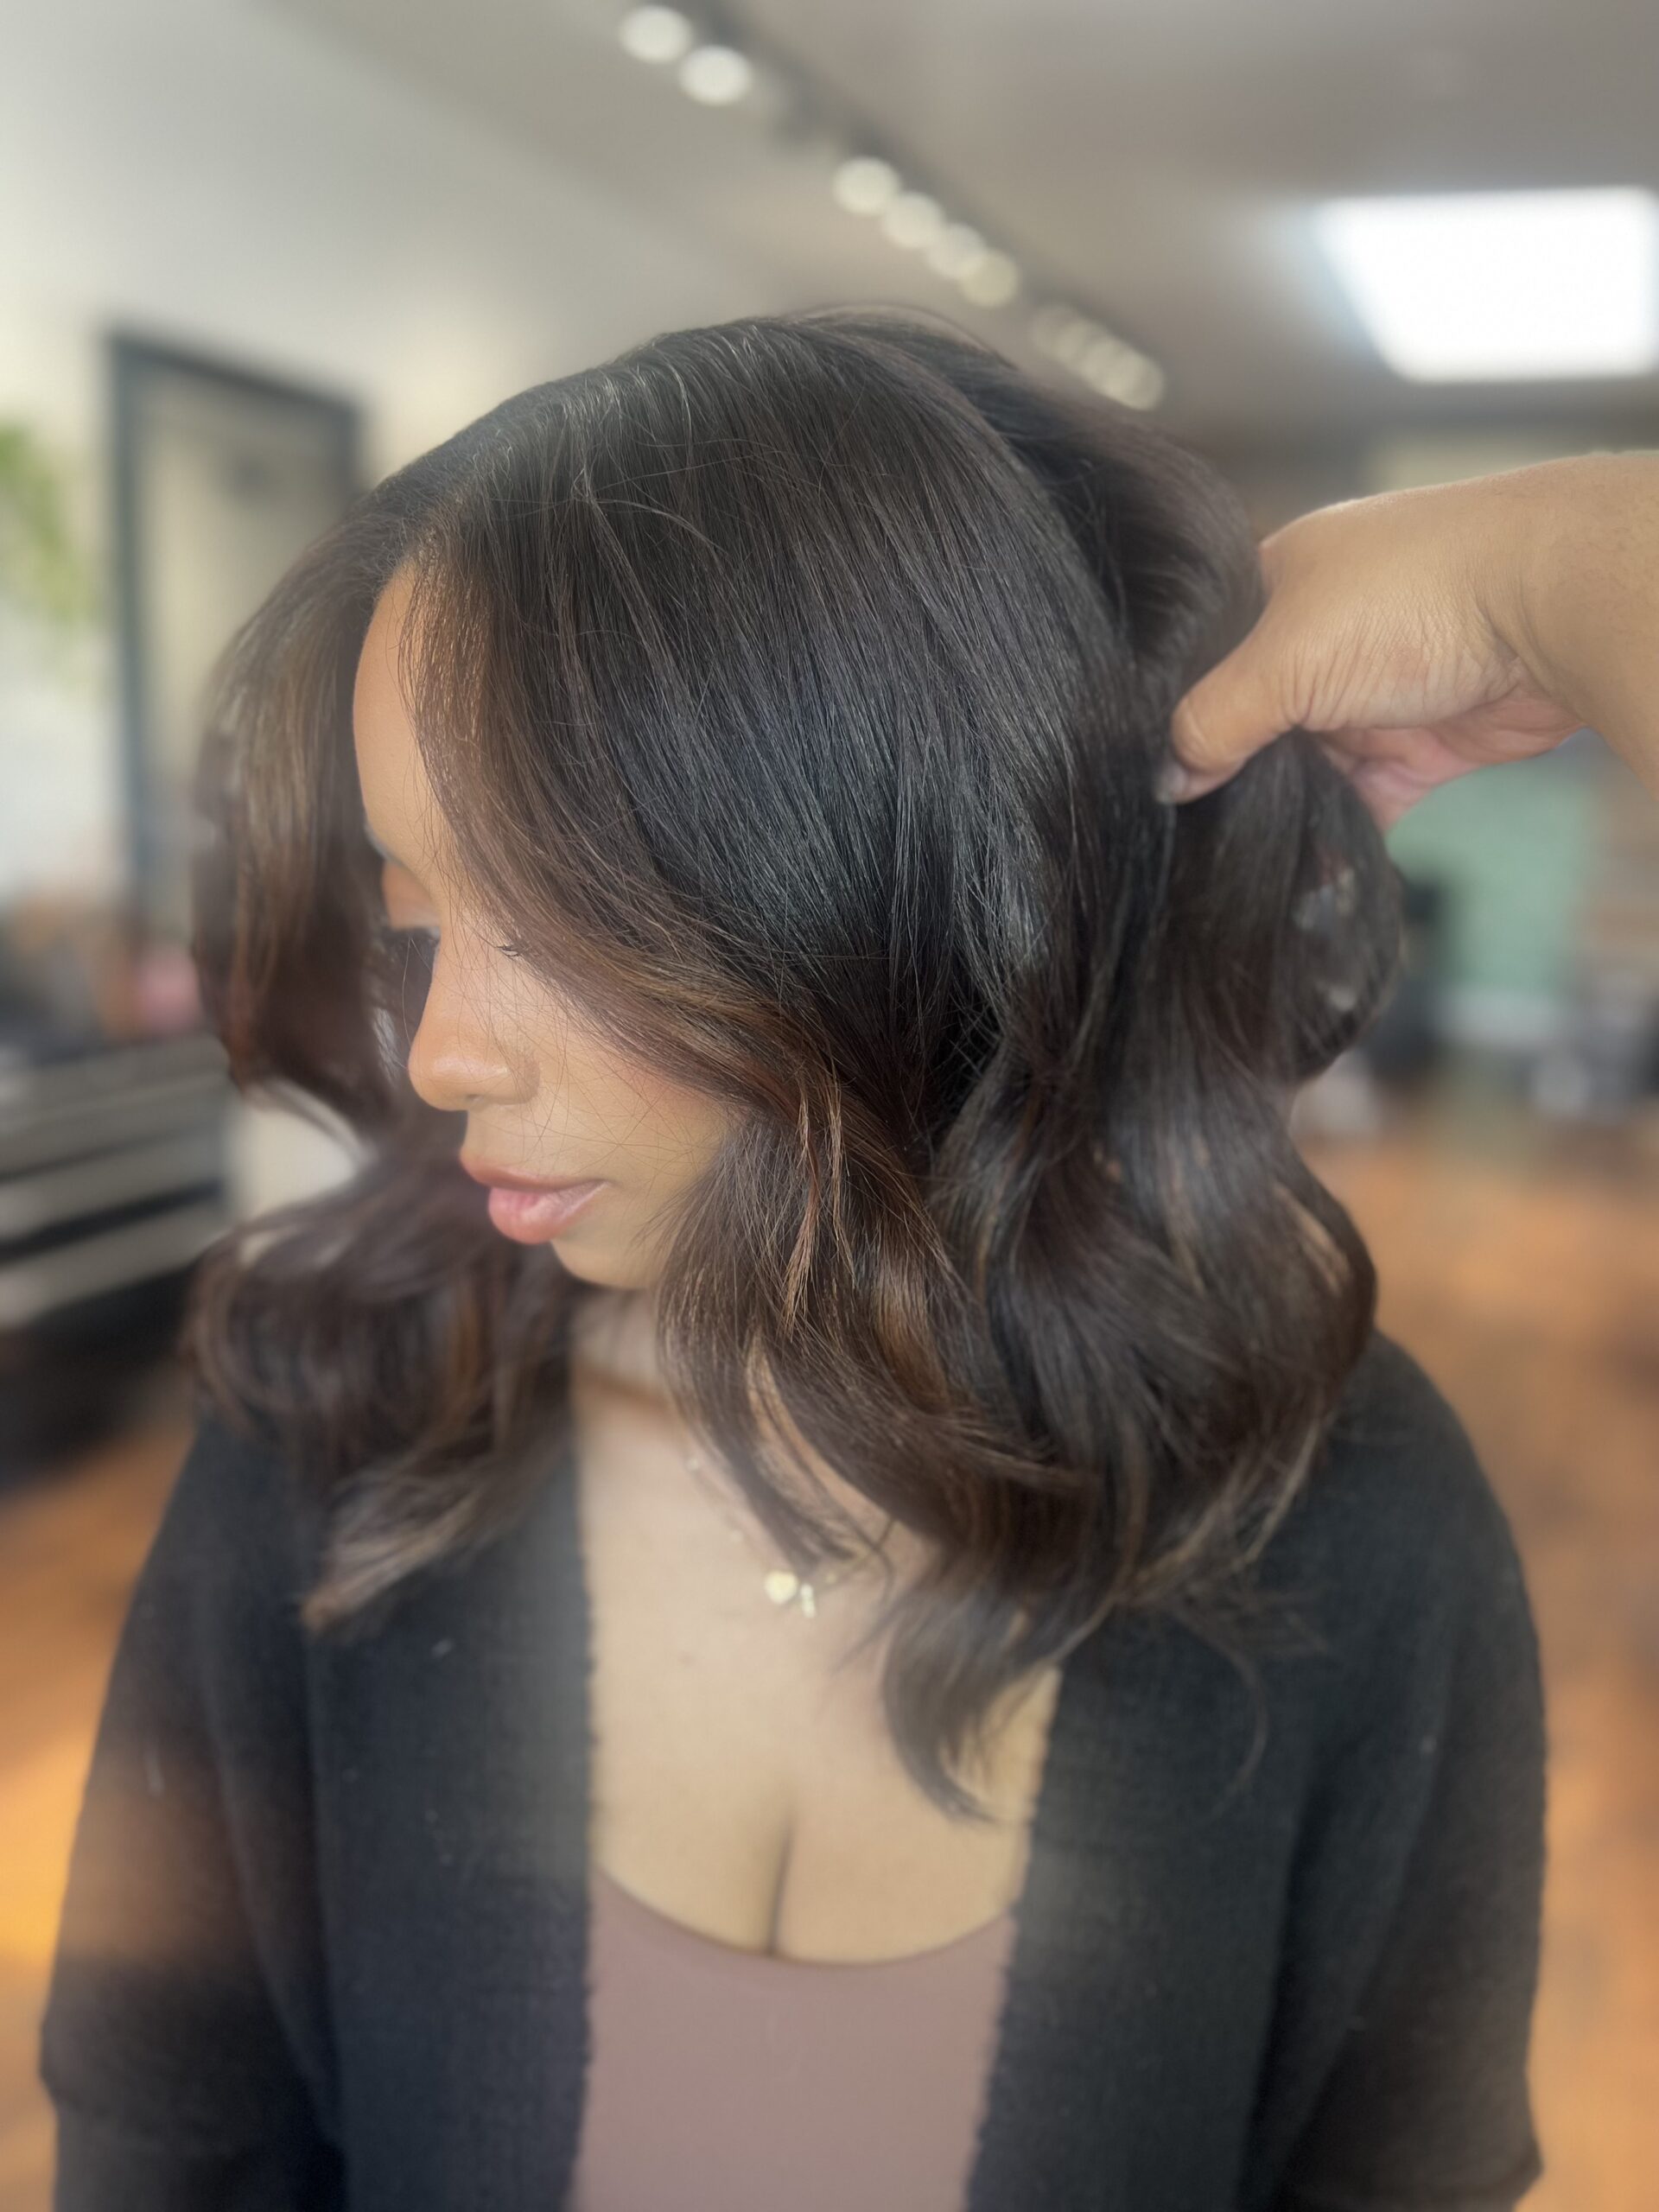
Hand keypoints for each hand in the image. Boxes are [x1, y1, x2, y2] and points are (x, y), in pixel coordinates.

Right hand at [1165, 457, 1658, 826]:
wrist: (1549, 608)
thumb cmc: (1413, 596)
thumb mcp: (1284, 659)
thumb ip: (1215, 722)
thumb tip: (1168, 778)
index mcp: (1278, 583)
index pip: (1207, 656)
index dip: (1179, 713)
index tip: (1149, 774)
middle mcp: (1322, 635)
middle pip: (1255, 720)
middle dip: (1232, 776)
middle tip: (1191, 832)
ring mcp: (1371, 691)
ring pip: (1308, 769)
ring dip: (1284, 814)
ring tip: (1238, 864)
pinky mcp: (1419, 743)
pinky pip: (1363, 803)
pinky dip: (1338, 840)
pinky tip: (1306, 879)